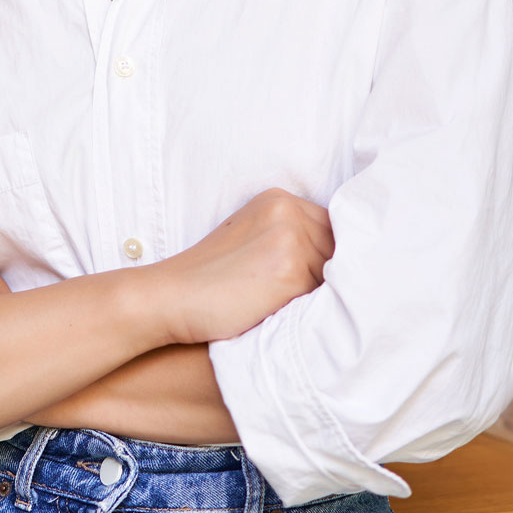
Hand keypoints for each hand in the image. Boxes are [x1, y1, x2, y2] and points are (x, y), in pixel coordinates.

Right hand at [132, 189, 330, 344]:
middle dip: (326, 274)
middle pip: (337, 248)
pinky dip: (308, 309)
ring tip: (282, 305)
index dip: (327, 257)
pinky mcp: (290, 272)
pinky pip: (321, 296)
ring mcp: (290, 239)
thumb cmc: (208, 278)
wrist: (171, 297)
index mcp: (278, 199)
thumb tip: (340, 260)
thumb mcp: (250, 237)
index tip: (312, 278)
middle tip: (295, 297)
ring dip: (318, 294)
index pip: (331, 227)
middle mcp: (287, 211)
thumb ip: (289, 236)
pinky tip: (282, 314)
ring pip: (333, 274)